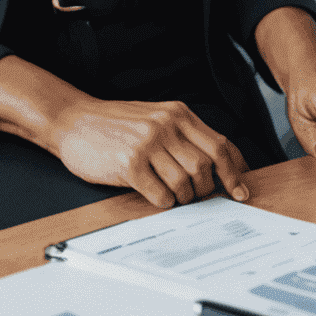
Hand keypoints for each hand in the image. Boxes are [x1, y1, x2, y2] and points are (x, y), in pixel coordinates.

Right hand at [47, 94, 250, 210]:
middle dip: (209, 188)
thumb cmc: (116, 124)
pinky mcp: (129, 163)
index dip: (235, 170)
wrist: (74, 120)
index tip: (242, 190)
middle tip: (200, 196)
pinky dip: (164, 202)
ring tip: (176, 197)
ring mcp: (148, 143)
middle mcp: (166, 125)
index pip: (219, 143)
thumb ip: (183, 134)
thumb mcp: (155, 117)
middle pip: (206, 165)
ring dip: (185, 198)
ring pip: (185, 181)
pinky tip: (157, 197)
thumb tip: (216, 163)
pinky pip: (160, 193)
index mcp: (178, 113)